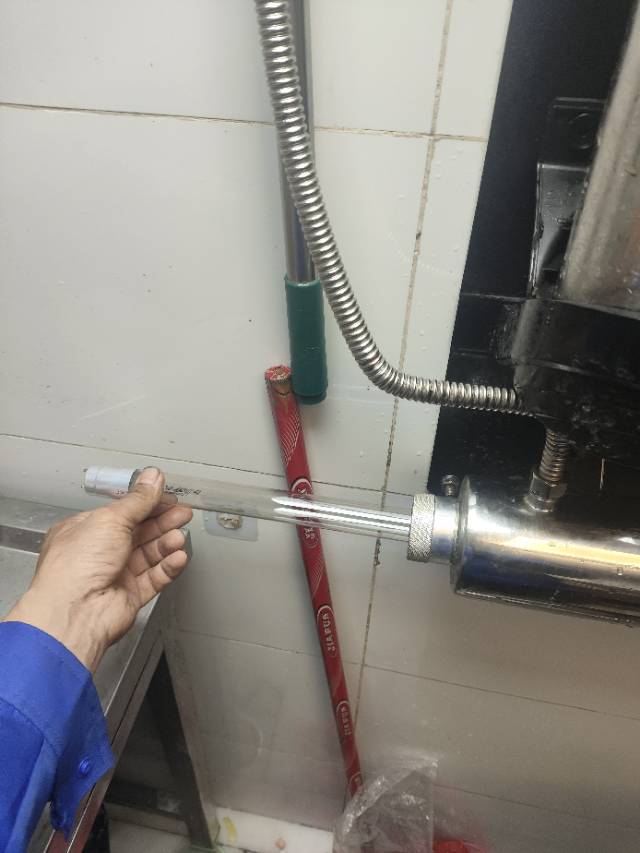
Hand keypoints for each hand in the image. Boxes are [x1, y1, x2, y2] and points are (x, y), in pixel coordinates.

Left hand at [5, 467, 192, 671]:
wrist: (75, 613)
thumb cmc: (75, 568)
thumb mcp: (110, 519)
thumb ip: (138, 500)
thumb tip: (152, 478)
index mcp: (85, 530)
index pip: (123, 512)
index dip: (147, 503)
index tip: (168, 498)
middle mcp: (98, 552)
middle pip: (139, 532)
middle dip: (163, 522)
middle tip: (183, 513)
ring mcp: (115, 574)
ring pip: (149, 555)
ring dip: (166, 544)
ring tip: (178, 537)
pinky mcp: (129, 595)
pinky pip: (155, 577)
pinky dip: (168, 567)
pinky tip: (177, 557)